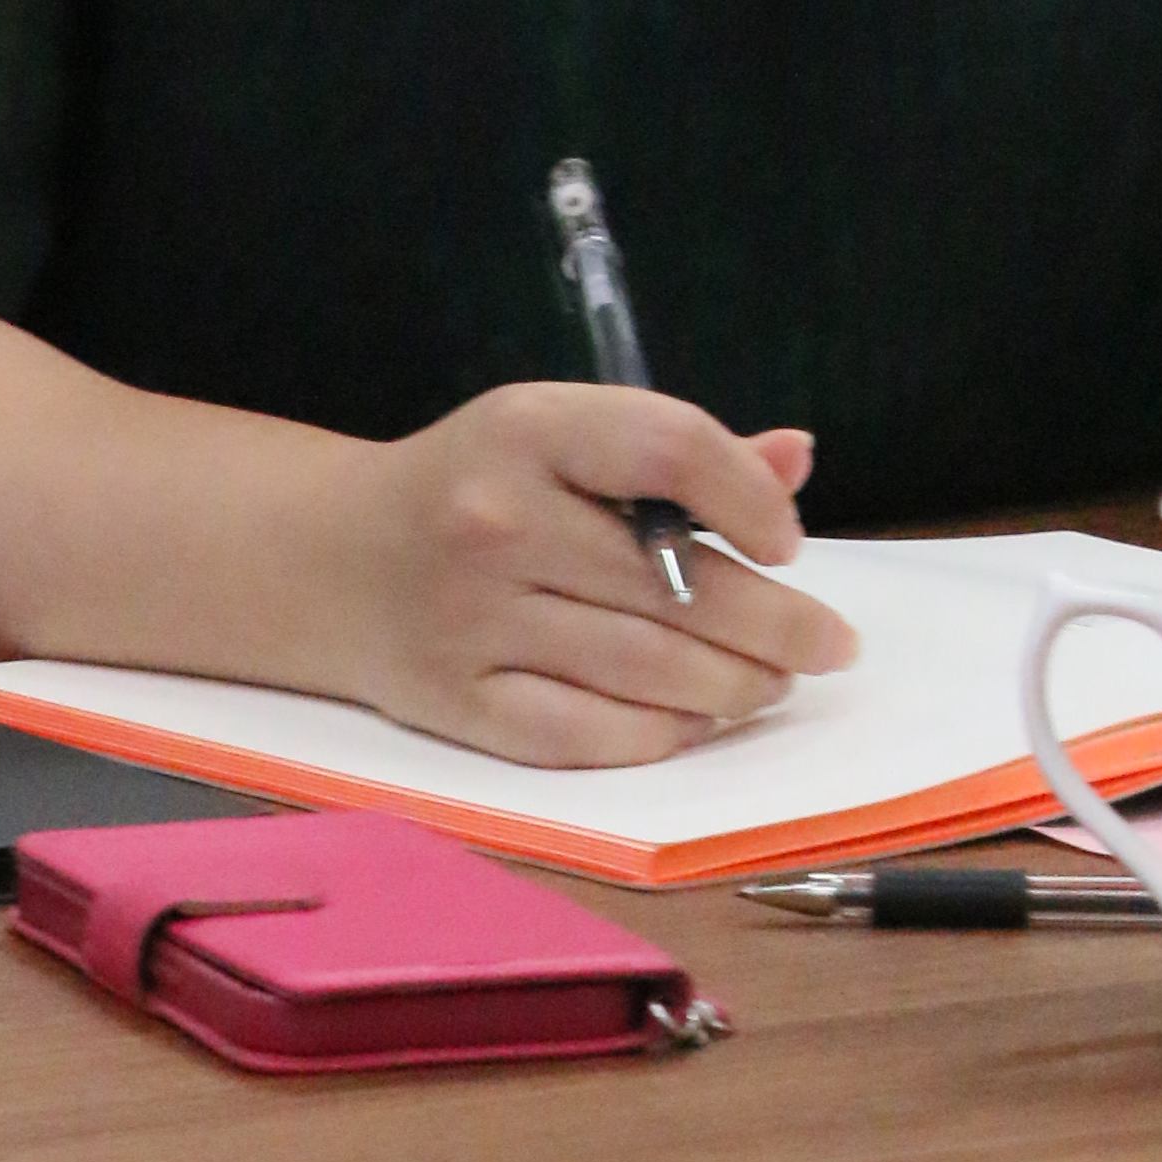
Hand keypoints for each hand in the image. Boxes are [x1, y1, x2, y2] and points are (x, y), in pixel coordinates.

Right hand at [302, 384, 861, 764]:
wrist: (330, 560)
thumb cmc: (477, 484)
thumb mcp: (561, 433)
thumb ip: (679, 449)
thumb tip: (797, 460)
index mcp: (531, 429)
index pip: (671, 448)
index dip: (751, 498)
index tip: (791, 544)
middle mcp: (497, 521)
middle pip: (672, 581)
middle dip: (776, 623)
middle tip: (831, 644)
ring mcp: (472, 619)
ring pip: (642, 667)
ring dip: (734, 684)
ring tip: (776, 682)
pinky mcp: (457, 702)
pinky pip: (585, 733)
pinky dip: (659, 732)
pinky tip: (699, 719)